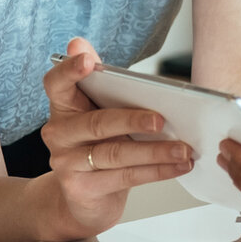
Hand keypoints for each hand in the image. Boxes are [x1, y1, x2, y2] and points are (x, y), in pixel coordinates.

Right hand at [38, 37, 194, 239]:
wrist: (85, 199)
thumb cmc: (101, 146)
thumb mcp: (102, 113)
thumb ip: (102, 82)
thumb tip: (81, 42)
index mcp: (64, 107)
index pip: (56, 83)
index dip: (69, 70)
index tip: (90, 60)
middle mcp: (59, 134)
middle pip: (96, 123)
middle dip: (132, 120)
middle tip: (161, 119)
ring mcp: (67, 163)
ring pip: (116, 154)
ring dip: (155, 151)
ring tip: (184, 149)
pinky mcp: (82, 189)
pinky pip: (126, 177)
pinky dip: (158, 171)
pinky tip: (180, 165)